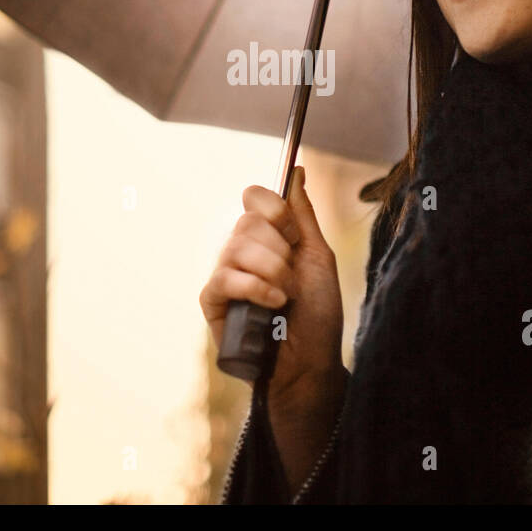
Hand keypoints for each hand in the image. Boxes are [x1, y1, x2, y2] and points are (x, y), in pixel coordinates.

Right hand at [200, 166, 344, 404]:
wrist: (312, 360)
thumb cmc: (318, 313)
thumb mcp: (318, 256)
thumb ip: (302, 214)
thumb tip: (295, 169)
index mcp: (266, 237)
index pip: (254, 198)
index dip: (275, 211)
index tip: (294, 235)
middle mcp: (241, 251)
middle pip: (247, 222)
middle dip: (280, 251)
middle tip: (293, 278)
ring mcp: (225, 275)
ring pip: (236, 248)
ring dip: (273, 274)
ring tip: (286, 298)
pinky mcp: (213, 302)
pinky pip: (224, 278)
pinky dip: (255, 288)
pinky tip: (273, 304)